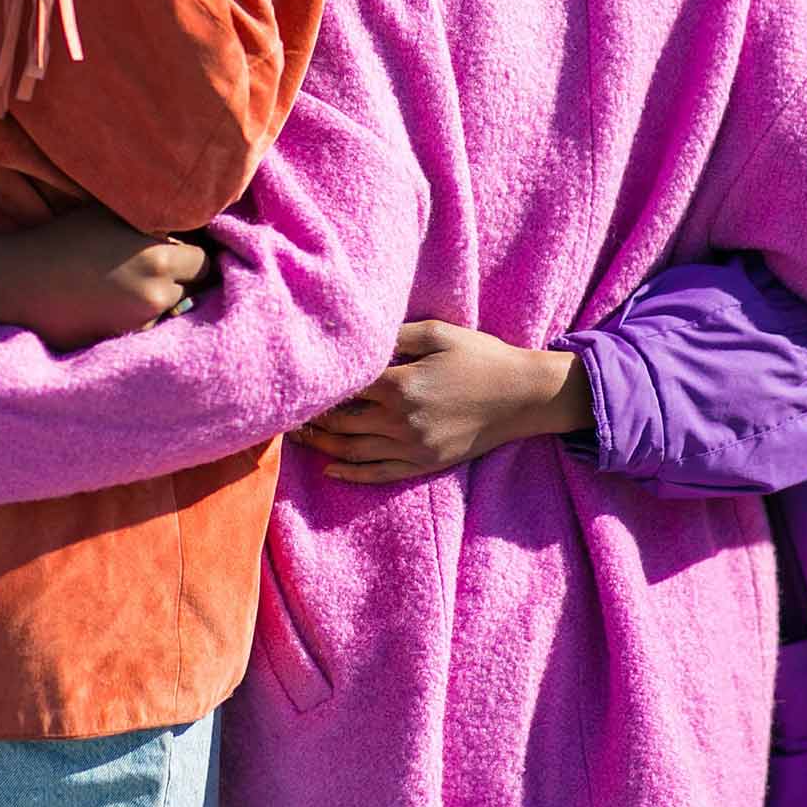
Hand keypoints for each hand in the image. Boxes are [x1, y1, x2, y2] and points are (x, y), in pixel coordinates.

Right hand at [0, 209, 209, 350]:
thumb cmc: (61, 241)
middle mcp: (157, 293)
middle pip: (194, 290)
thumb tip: (186, 222)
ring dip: (162, 301)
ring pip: (172, 312)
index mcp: (159, 257)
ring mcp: (141, 323)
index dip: (193, 255)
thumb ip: (153, 221)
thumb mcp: (110, 215)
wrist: (17, 283)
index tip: (179, 251)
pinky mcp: (123, 343)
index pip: (205, 261)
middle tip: (155, 269)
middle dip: (182, 280)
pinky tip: (115, 305)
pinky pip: (148, 329)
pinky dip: (140, 319)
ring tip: (131, 286)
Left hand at [291, 320, 593, 483]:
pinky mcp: (425, 464)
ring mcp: (413, 447)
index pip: (343, 389)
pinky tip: (331, 468)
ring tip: (297, 437)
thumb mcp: (438, 333)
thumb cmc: (481, 357)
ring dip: (321, 446)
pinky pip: (379, 474)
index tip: (295, 383)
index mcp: (401, 384)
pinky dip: (351, 473)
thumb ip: (395, 335)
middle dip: (310, 418)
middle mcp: (401, 420)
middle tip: (283, 413)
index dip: (318, 387)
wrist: (523, 396)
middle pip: (340, 423)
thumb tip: (358, 341)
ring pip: (353, 451)